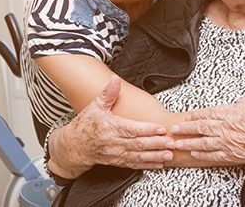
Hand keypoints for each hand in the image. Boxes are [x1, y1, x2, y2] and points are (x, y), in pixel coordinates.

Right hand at [48, 76, 174, 178]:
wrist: (73, 146)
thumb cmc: (85, 125)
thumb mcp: (94, 106)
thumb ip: (107, 94)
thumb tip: (114, 80)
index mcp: (109, 127)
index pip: (131, 129)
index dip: (147, 129)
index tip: (161, 128)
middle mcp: (112, 142)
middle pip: (137, 144)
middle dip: (156, 144)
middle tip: (171, 142)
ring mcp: (115, 154)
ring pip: (138, 156)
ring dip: (154, 156)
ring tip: (169, 154)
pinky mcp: (117, 162)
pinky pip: (134, 164)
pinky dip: (147, 165)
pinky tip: (159, 164)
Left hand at [171, 97, 244, 164]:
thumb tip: (240, 102)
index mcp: (231, 112)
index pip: (207, 112)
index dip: (195, 114)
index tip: (187, 116)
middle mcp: (226, 127)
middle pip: (200, 127)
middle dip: (185, 128)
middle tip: (173, 129)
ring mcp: (228, 142)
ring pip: (202, 143)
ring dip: (188, 143)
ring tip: (177, 143)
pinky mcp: (233, 155)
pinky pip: (213, 156)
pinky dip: (202, 155)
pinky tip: (195, 154)